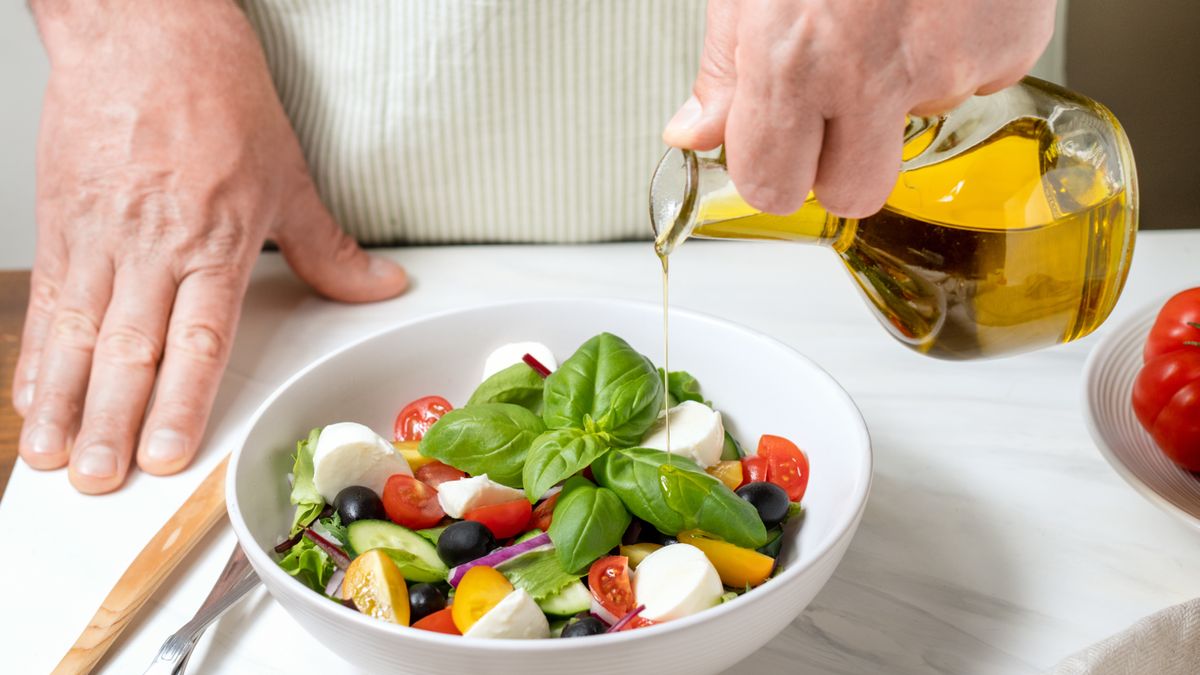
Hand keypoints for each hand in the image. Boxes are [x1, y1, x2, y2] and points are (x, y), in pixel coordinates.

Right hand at [14, 0, 407, 493]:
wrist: (144, 32)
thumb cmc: (216, 96)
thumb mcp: (289, 175)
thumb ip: (329, 249)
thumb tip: (380, 286)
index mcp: (213, 240)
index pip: (196, 339)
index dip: (180, 403)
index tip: (168, 454)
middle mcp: (150, 246)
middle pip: (130, 351)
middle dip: (114, 424)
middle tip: (102, 481)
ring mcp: (98, 236)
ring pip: (78, 336)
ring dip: (66, 405)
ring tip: (59, 460)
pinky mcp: (60, 223)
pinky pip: (46, 301)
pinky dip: (37, 355)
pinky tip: (33, 397)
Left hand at [663, 0, 1056, 215]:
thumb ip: (726, 67)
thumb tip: (696, 134)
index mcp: (792, 59)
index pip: (772, 187)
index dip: (773, 174)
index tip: (775, 151)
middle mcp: (870, 74)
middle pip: (855, 194)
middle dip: (840, 165)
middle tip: (834, 105)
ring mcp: (949, 66)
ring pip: (915, 128)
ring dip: (898, 91)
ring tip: (888, 12)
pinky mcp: (1011, 49)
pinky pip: (974, 82)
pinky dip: (955, 50)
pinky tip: (936, 0)